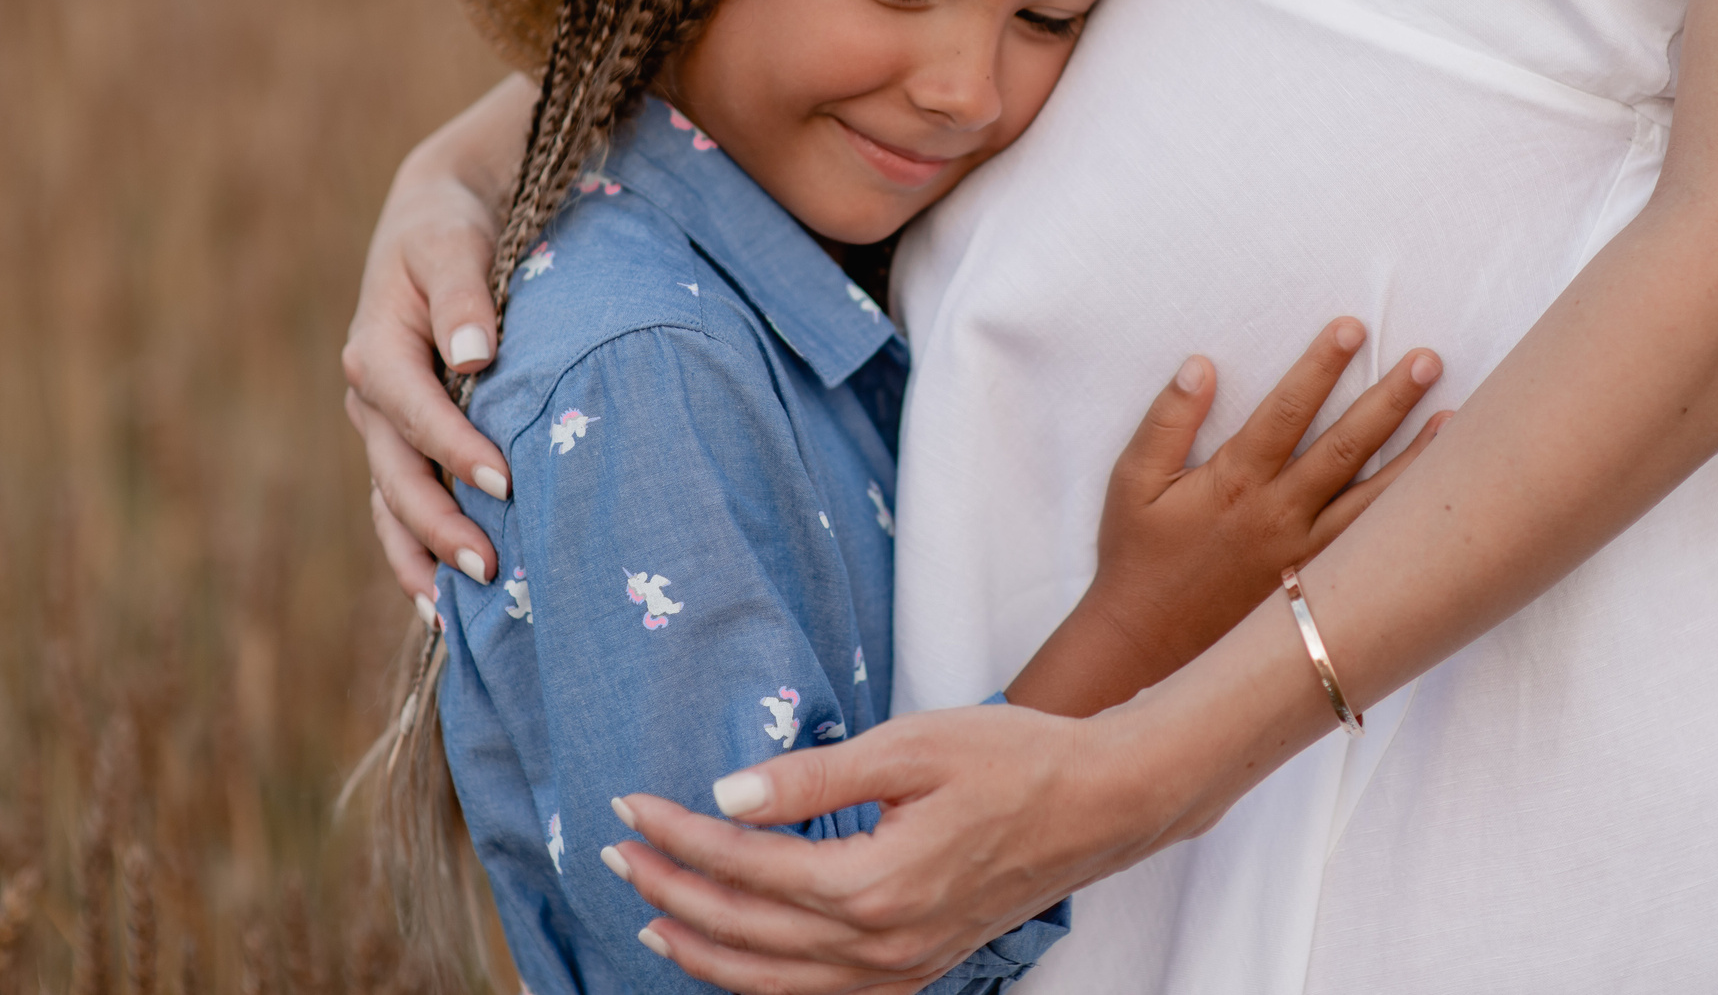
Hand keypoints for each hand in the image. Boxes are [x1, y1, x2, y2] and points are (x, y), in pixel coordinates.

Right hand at [339, 76, 533, 601]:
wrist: (435, 218)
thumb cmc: (452, 228)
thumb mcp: (455, 243)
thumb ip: (466, 295)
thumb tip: (474, 355)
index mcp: (376, 348)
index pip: (414, 410)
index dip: (456, 448)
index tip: (506, 481)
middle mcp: (370, 395)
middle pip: (397, 474)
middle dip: (440, 526)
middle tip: (493, 570)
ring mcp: (381, 423)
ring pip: (391, 502)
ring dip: (422, 556)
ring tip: (460, 617)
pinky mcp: (402, 437)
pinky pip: (400, 503)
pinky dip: (417, 551)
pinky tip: (444, 604)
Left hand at [603, 702, 1182, 993]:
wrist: (1101, 805)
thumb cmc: (1013, 760)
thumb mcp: (909, 746)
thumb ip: (811, 777)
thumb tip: (726, 796)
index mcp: (874, 883)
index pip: (745, 864)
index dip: (678, 836)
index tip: (631, 807)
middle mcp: (881, 944)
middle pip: (744, 930)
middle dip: (669, 892)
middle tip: (616, 854)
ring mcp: (901, 969)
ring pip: (771, 981)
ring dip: (701, 949)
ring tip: (649, 916)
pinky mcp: (916, 971)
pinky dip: (759, 979)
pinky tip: (732, 955)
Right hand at [1004, 319, 1444, 716]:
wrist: (1146, 653)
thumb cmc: (1137, 562)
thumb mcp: (1132, 483)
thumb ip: (1167, 421)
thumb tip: (1200, 365)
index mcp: (1234, 481)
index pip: (1287, 411)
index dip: (1319, 366)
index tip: (1351, 327)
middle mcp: (1278, 515)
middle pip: (1345, 447)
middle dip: (1388, 399)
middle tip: (1429, 361)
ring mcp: (1305, 555)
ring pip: (1374, 500)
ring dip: (1416, 457)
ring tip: (1456, 418)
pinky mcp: (1317, 588)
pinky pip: (1372, 546)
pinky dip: (1405, 517)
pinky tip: (1435, 494)